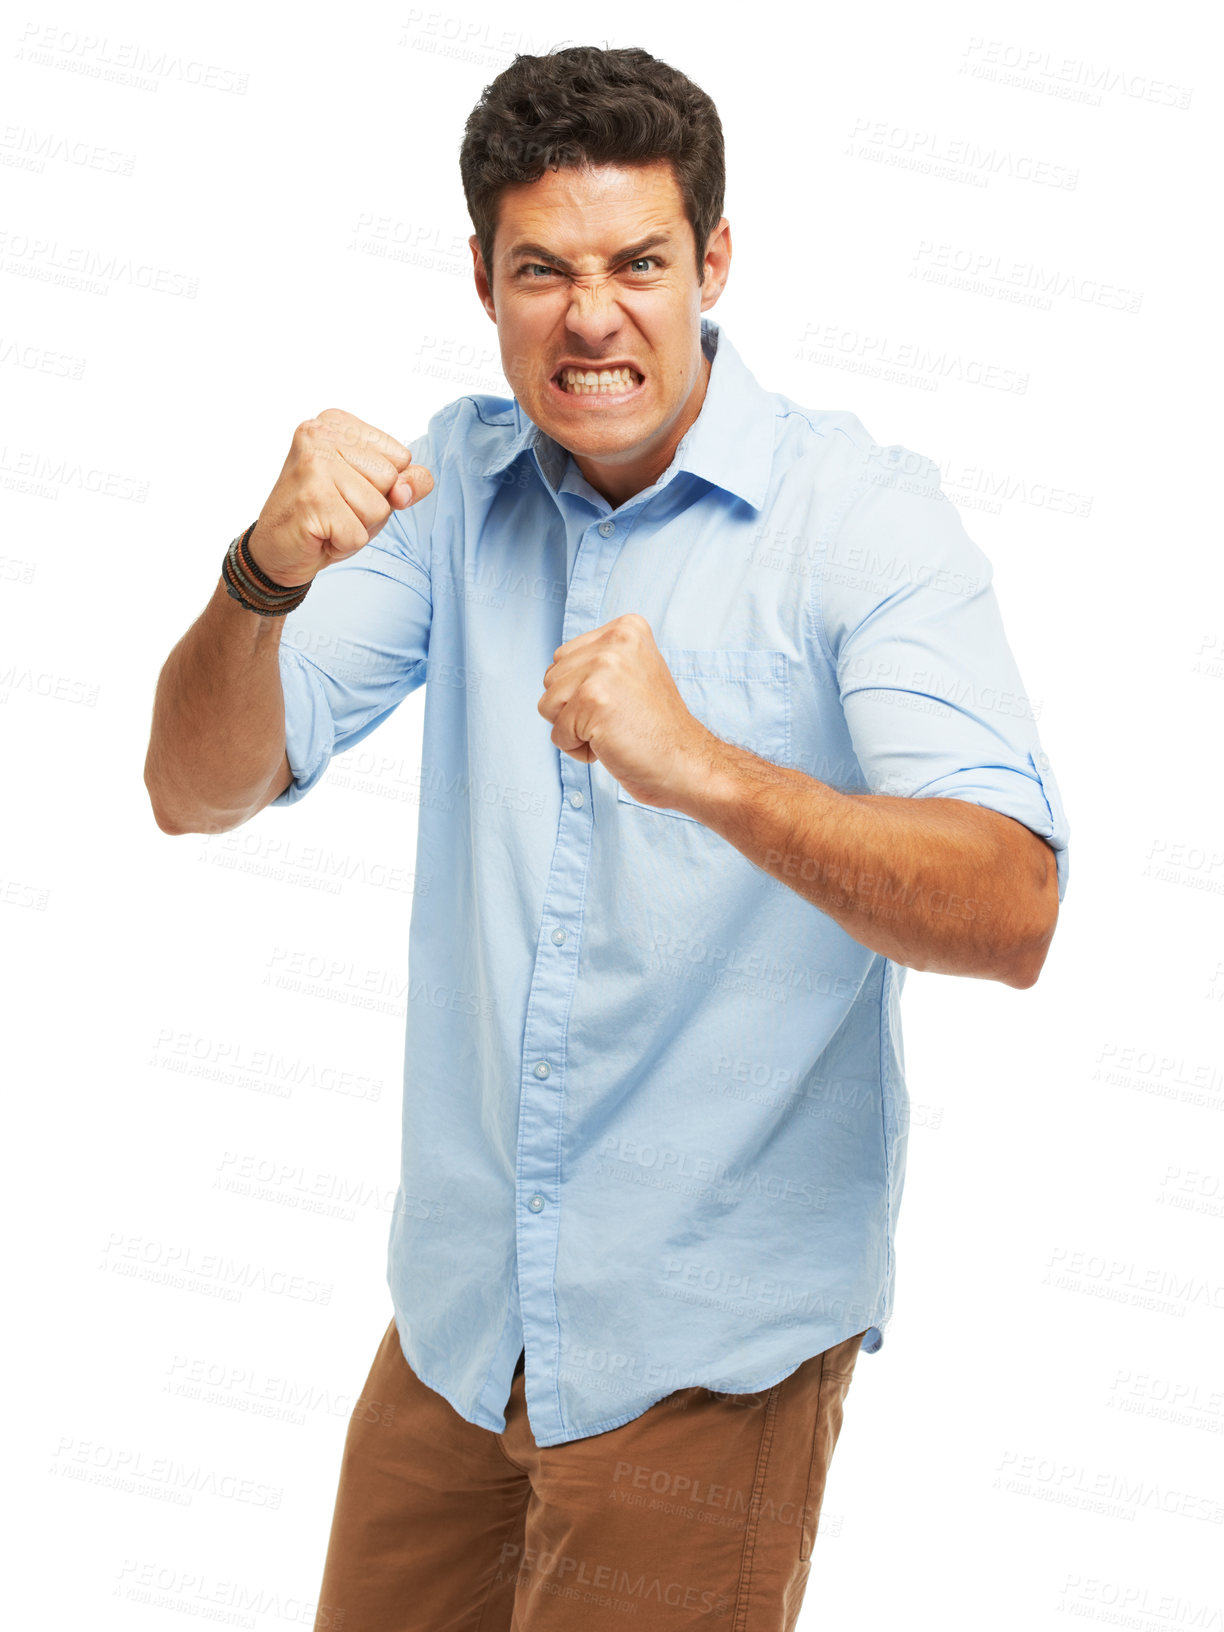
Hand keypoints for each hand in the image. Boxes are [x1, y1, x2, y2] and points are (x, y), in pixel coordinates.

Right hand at [249, 409, 433, 586]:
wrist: (276, 548)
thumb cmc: (325, 515)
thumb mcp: (373, 491)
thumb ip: (405, 481)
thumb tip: (408, 489)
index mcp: (338, 423)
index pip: (401, 456)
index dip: (383, 486)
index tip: (347, 489)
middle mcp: (320, 433)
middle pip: (391, 479)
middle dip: (371, 507)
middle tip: (336, 508)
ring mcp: (314, 464)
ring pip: (379, 508)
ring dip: (358, 526)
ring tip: (328, 520)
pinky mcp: (312, 498)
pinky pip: (359, 534)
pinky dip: (344, 545)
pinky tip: (320, 534)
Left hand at [537, 614, 712, 810]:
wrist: (687, 763)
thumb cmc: (656, 729)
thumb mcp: (633, 674)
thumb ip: (598, 662)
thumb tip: (555, 671)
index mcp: (626, 628)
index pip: (564, 658)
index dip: (582, 691)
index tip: (621, 702)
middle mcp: (615, 640)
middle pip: (551, 678)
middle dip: (573, 709)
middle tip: (618, 720)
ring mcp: (604, 667)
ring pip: (548, 705)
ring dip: (574, 730)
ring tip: (614, 731)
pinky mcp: (593, 699)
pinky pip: (557, 733)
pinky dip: (578, 750)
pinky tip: (612, 746)